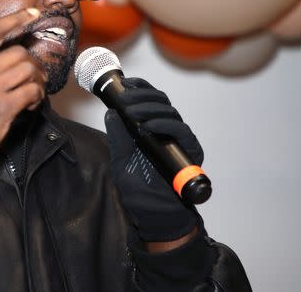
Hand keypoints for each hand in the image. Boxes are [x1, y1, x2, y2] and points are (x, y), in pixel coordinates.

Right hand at [0, 8, 46, 175]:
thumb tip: (10, 60)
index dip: (16, 19)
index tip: (33, 14)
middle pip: (19, 53)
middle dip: (33, 65)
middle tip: (35, 78)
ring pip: (29, 70)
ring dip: (37, 81)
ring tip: (33, 93)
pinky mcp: (3, 107)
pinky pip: (32, 92)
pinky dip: (37, 97)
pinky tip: (31, 105)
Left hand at [103, 77, 203, 242]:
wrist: (156, 216)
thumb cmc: (139, 191)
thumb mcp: (121, 161)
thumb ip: (118, 138)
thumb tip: (110, 112)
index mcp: (152, 129)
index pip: (150, 100)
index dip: (140, 88)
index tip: (126, 82)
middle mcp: (168, 131)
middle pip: (161, 101)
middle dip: (142, 95)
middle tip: (125, 98)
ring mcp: (179, 140)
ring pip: (170, 112)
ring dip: (149, 107)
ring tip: (133, 111)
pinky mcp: (190, 151)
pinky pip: (181, 131)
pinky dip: (165, 124)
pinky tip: (149, 126)